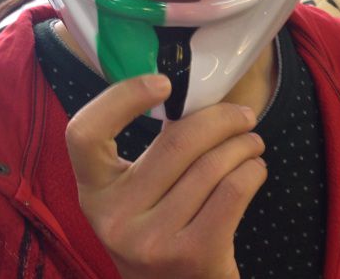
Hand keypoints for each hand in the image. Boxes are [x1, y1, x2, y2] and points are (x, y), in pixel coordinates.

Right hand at [65, 75, 266, 278]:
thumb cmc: (162, 226)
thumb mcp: (139, 192)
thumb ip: (155, 148)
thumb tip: (200, 94)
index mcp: (94, 190)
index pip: (84, 133)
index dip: (122, 97)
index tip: (164, 83)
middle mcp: (113, 217)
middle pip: (176, 142)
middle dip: (222, 119)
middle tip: (243, 115)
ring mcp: (150, 241)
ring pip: (212, 164)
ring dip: (244, 144)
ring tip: (252, 142)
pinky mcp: (192, 256)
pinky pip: (233, 189)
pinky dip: (253, 169)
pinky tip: (255, 168)